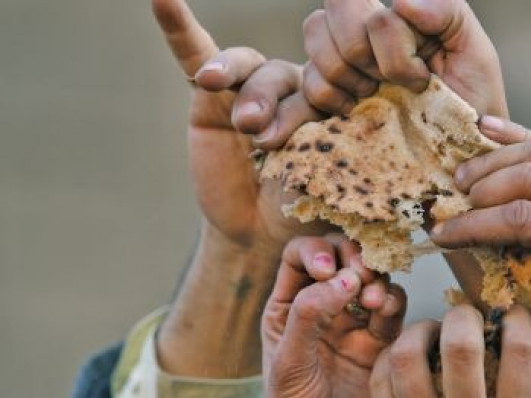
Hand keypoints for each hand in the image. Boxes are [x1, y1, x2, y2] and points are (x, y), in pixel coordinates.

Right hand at [153, 0, 323, 252]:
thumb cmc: (303, 207)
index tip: (316, 136)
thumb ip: (335, 146)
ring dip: (243, 86)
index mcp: (333, 100)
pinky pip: (195, 53)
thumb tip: (347, 115)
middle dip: (275, 106)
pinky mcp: (210, 95)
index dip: (321, 103)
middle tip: (265, 142)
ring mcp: (252, 87)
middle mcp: (294, 85)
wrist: (261, 232)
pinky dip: (179, 27)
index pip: (330, 82)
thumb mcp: (328, 181)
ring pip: (249, 67)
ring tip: (240, 121)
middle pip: (286, 74)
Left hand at [245, 235, 406, 397]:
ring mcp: (353, 328)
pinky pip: (392, 311)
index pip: (299, 256)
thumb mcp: (289, 364)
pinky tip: (385, 313)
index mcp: (286, 311)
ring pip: (371, 281)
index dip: (317, 251)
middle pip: (340, 260)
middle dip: (352, 258)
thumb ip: (310, 315)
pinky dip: (393, 303)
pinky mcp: (382, 347)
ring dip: (375, 280)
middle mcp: (320, 313)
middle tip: (359, 274)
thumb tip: (343, 279)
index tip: (329, 270)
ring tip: (371, 302)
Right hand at [303, 0, 507, 116]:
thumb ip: (447, 10)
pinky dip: (326, 98)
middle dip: (361, 55)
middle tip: (388, 86)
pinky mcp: (323, 99)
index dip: (391, 49)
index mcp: (394, 20)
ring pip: (314, 37)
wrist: (459, 155)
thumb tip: (401, 0)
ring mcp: (339, 66)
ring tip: (371, 99)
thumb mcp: (474, 52)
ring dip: (344, 76)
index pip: (367, 9)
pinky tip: (351, 112)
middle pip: (329, 11)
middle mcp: (361, 36)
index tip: (420, 79)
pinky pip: (304, 85)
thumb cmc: (470, 104)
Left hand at [371, 305, 530, 397]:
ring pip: (408, 358)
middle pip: (462, 347)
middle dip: (463, 315)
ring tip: (428, 330)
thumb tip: (510, 352)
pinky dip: (389, 358)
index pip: (522, 358)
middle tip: (464, 316)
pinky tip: (401, 356)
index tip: (513, 313)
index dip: (519, 321)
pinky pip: (381, 384)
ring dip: (418, 330)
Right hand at [431, 116, 530, 377]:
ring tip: (459, 177)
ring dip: (492, 162)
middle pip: (524, 176)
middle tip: (444, 207)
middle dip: (477, 192)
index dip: (472, 226)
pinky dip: (520, 139)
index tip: (440, 235)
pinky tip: (489, 131)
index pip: (519, 217)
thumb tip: (480, 254)